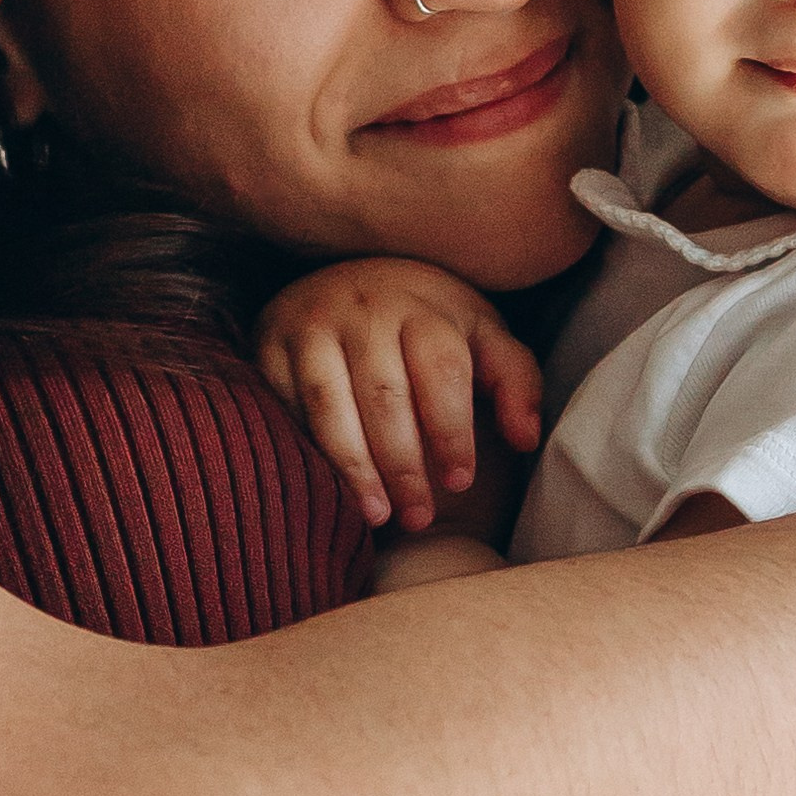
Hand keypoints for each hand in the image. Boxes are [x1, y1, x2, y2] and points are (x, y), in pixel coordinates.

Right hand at [255, 257, 540, 531]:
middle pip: (385, 396)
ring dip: (354, 467)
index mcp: (423, 305)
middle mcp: (364, 307)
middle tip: (419, 517)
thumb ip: (514, 382)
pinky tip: (332, 487)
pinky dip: (309, 450)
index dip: (452, 432)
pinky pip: (287, 405)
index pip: (440, 372)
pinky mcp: (269, 343)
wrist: (351, 277)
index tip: (460, 482)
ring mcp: (310, 322)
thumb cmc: (427, 323)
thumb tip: (526, 439)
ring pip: (330, 405)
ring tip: (378, 515)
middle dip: (404, 464)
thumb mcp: (481, 336)